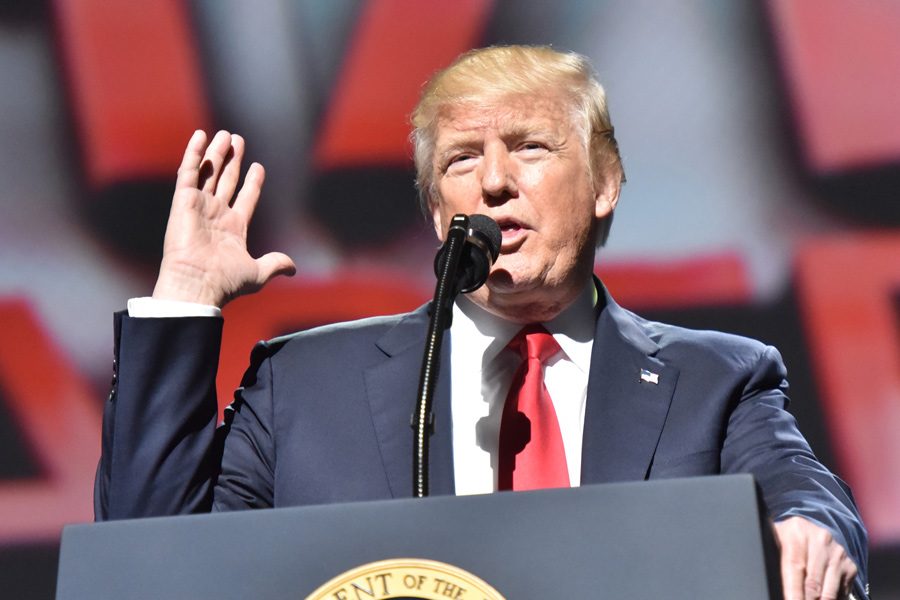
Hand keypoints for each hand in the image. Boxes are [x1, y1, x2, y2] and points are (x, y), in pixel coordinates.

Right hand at [152, 130, 295, 306]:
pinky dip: (194, 153)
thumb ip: (275, 264)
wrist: (197, 284)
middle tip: (238, 140)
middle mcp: (216, 215)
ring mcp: (199, 206)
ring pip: (209, 172)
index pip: (245, 198)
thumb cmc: (225, 282)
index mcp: (234, 229)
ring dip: (216, 153)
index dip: (252, 183)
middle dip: (233, 160)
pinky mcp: (183, 201)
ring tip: (226, 134)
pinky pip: (188, 172)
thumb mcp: (258, 273)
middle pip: (226, 180)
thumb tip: (293, 267)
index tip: (258, 167)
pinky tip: (201, 136)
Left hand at [774, 516, 858, 599]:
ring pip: (829, 590)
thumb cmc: (789, 537)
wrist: (811, 524)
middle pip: (813, 582)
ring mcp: (838, 554)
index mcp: (797, 534)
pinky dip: (831, 598)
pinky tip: (821, 598)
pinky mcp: (849, 566)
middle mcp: (821, 542)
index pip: (794, 567)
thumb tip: (770, 581)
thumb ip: (777, 558)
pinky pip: (841, 591)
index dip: (793, 590)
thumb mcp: (777, 539)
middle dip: (807, 599)